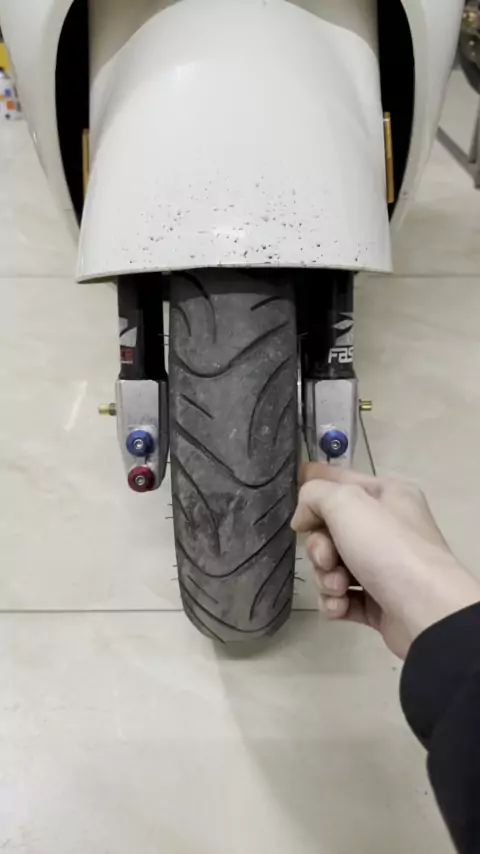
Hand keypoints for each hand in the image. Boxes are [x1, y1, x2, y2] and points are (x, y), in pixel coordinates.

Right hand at [292, 464, 479, 658]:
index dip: (315, 486)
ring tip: (339, 588)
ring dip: (326, 577)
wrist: (425, 611)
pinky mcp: (379, 603)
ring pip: (332, 566)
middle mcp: (388, 528)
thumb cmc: (387, 547)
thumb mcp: (347, 502)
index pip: (342, 479)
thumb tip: (303, 518)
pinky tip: (341, 606)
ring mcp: (384, 568)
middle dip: (319, 547)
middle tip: (327, 558)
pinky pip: (342, 597)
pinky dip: (336, 602)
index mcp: (388, 495)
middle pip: (331, 530)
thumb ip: (315, 495)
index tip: (296, 502)